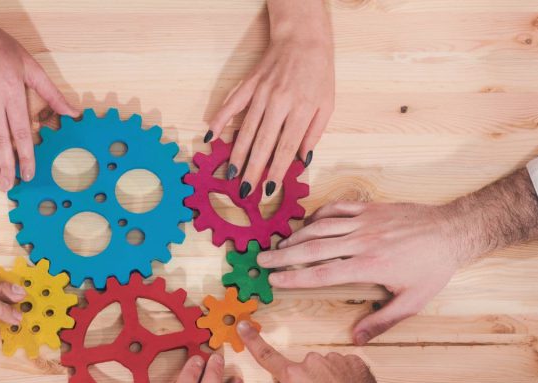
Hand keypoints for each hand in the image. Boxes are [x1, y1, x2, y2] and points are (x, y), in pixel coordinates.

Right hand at [208, 0, 333, 197]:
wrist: (303, 39)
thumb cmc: (318, 74)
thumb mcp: (327, 104)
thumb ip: (315, 133)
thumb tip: (302, 160)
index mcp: (301, 109)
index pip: (286, 146)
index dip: (276, 169)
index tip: (268, 188)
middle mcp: (279, 103)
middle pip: (263, 142)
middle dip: (253, 169)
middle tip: (245, 189)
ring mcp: (261, 93)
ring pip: (246, 129)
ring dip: (237, 154)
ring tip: (231, 173)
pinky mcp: (248, 85)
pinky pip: (231, 105)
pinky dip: (219, 121)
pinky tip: (211, 137)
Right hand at [237, 322, 401, 382]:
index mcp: (294, 376)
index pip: (267, 356)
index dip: (253, 341)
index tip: (244, 326)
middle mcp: (313, 362)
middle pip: (304, 367)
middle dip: (308, 380)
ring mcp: (335, 359)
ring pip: (325, 366)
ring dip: (329, 379)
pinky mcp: (355, 361)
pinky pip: (344, 366)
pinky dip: (346, 378)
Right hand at [258, 201, 465, 344]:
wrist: (453, 231)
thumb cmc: (433, 268)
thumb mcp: (412, 301)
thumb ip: (382, 320)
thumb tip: (356, 339)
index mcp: (368, 266)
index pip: (322, 273)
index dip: (295, 277)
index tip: (274, 280)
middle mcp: (361, 242)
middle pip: (313, 248)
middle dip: (283, 255)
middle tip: (262, 260)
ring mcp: (365, 222)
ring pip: (321, 227)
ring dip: (296, 235)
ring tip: (277, 245)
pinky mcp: (371, 208)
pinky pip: (337, 208)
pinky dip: (319, 215)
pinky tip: (308, 224)